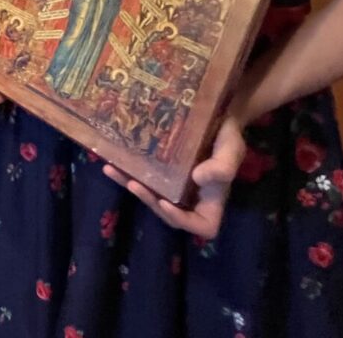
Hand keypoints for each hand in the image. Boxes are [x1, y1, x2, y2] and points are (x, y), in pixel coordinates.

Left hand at [102, 115, 246, 239]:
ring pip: (152, 196)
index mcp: (212, 200)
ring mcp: (176, 186)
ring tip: (113, 171)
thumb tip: (197, 179)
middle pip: (169, 213)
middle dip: (149, 201)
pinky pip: (144, 178)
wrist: (217, 116)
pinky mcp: (162, 171)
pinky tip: (110, 163)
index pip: (202, 227)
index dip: (182, 220)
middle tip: (133, 184)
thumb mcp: (232, 149)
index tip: (166, 203)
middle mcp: (192, 198)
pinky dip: (127, 173)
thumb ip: (222, 167)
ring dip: (131, 186)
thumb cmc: (229, 136)